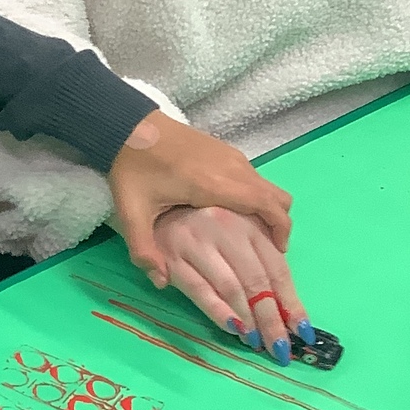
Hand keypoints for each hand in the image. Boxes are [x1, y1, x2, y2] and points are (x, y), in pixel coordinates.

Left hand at [107, 113, 292, 284]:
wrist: (128, 127)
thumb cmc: (132, 169)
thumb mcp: (131, 213)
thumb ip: (144, 250)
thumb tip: (161, 282)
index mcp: (215, 184)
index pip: (268, 205)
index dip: (281, 229)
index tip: (277, 251)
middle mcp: (231, 167)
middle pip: (276, 195)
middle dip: (279, 223)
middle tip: (266, 247)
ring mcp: (230, 156)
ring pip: (266, 185)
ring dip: (267, 208)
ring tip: (249, 234)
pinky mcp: (224, 150)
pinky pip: (253, 176)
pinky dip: (256, 195)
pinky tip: (232, 212)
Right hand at [152, 205, 309, 363]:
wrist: (151, 199)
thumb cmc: (201, 215)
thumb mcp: (238, 220)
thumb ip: (260, 248)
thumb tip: (283, 296)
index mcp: (249, 223)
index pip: (277, 269)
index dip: (291, 302)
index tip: (302, 330)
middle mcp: (227, 231)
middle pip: (257, 282)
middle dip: (272, 320)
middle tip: (281, 349)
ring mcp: (198, 245)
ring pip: (231, 288)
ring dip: (248, 320)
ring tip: (259, 343)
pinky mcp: (171, 258)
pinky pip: (199, 289)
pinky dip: (218, 311)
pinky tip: (233, 329)